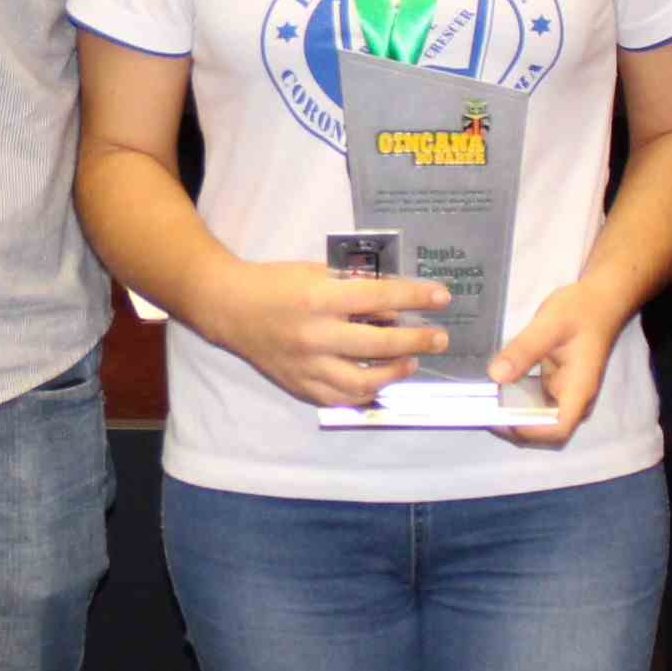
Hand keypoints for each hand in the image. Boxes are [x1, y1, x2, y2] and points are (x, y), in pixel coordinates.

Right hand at [193, 262, 449, 409]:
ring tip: (410, 362)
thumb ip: (354, 288)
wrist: (230, 307)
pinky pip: (339, 398)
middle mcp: (314, 336)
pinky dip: (364, 392)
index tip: (442, 297)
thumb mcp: (317, 272)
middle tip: (439, 338)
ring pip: (362, 383)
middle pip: (378, 345)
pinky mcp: (298, 385)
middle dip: (417, 341)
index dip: (415, 296)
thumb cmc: (277, 282)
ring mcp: (306, 366)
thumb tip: (395, 306)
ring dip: (394, 373)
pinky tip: (378, 381)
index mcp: (319, 299)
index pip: (379, 298)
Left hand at [486, 279, 627, 447]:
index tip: (499, 417)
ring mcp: (564, 394)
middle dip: (513, 426)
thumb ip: (524, 350)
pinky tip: (494, 390)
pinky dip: (514, 402)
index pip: (557, 429)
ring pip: (537, 419)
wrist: (599, 301)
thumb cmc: (581, 311)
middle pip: (545, 431)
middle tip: (482, 411)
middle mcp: (573, 399)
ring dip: (512, 416)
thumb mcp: (550, 325)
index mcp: (579, 391)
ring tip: (483, 404)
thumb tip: (495, 376)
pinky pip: (533, 403)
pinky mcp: (554, 386)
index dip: (528, 431)